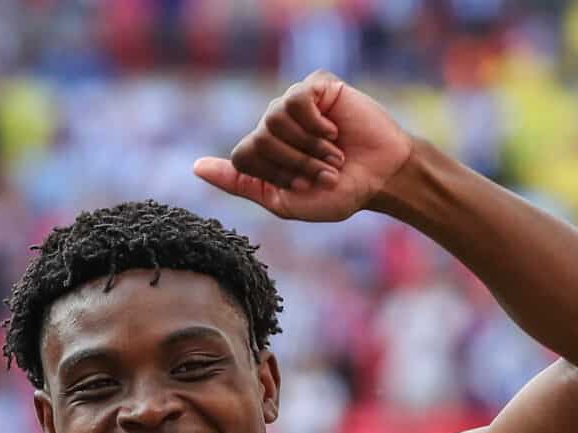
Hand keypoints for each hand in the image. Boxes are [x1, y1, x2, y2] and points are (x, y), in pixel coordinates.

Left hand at [193, 72, 413, 222]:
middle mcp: (273, 125)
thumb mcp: (284, 200)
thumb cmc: (337, 194)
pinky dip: (315, 123)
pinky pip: (297, 99)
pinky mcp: (316, 87)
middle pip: (258, 139)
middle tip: (325, 173)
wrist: (381, 179)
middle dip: (294, 164)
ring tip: (333, 155)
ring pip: (275, 119)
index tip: (303, 187)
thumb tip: (195, 167)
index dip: (273, 175)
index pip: (241, 156)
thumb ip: (240, 184)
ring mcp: (293, 104)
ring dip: (308, 146)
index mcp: (263, 152)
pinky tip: (333, 131)